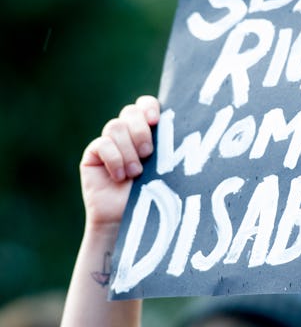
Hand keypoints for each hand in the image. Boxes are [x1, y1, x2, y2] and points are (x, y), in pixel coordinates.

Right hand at [80, 95, 159, 229]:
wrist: (130, 221)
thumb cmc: (155, 196)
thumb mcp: (166, 168)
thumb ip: (167, 146)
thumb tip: (180, 125)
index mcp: (149, 132)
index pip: (145, 105)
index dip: (148, 107)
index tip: (156, 121)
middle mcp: (128, 134)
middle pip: (130, 112)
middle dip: (141, 131)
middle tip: (148, 153)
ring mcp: (110, 143)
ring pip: (115, 126)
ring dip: (128, 150)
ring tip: (136, 173)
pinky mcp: (94, 155)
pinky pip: (102, 144)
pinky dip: (114, 159)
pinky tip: (120, 176)